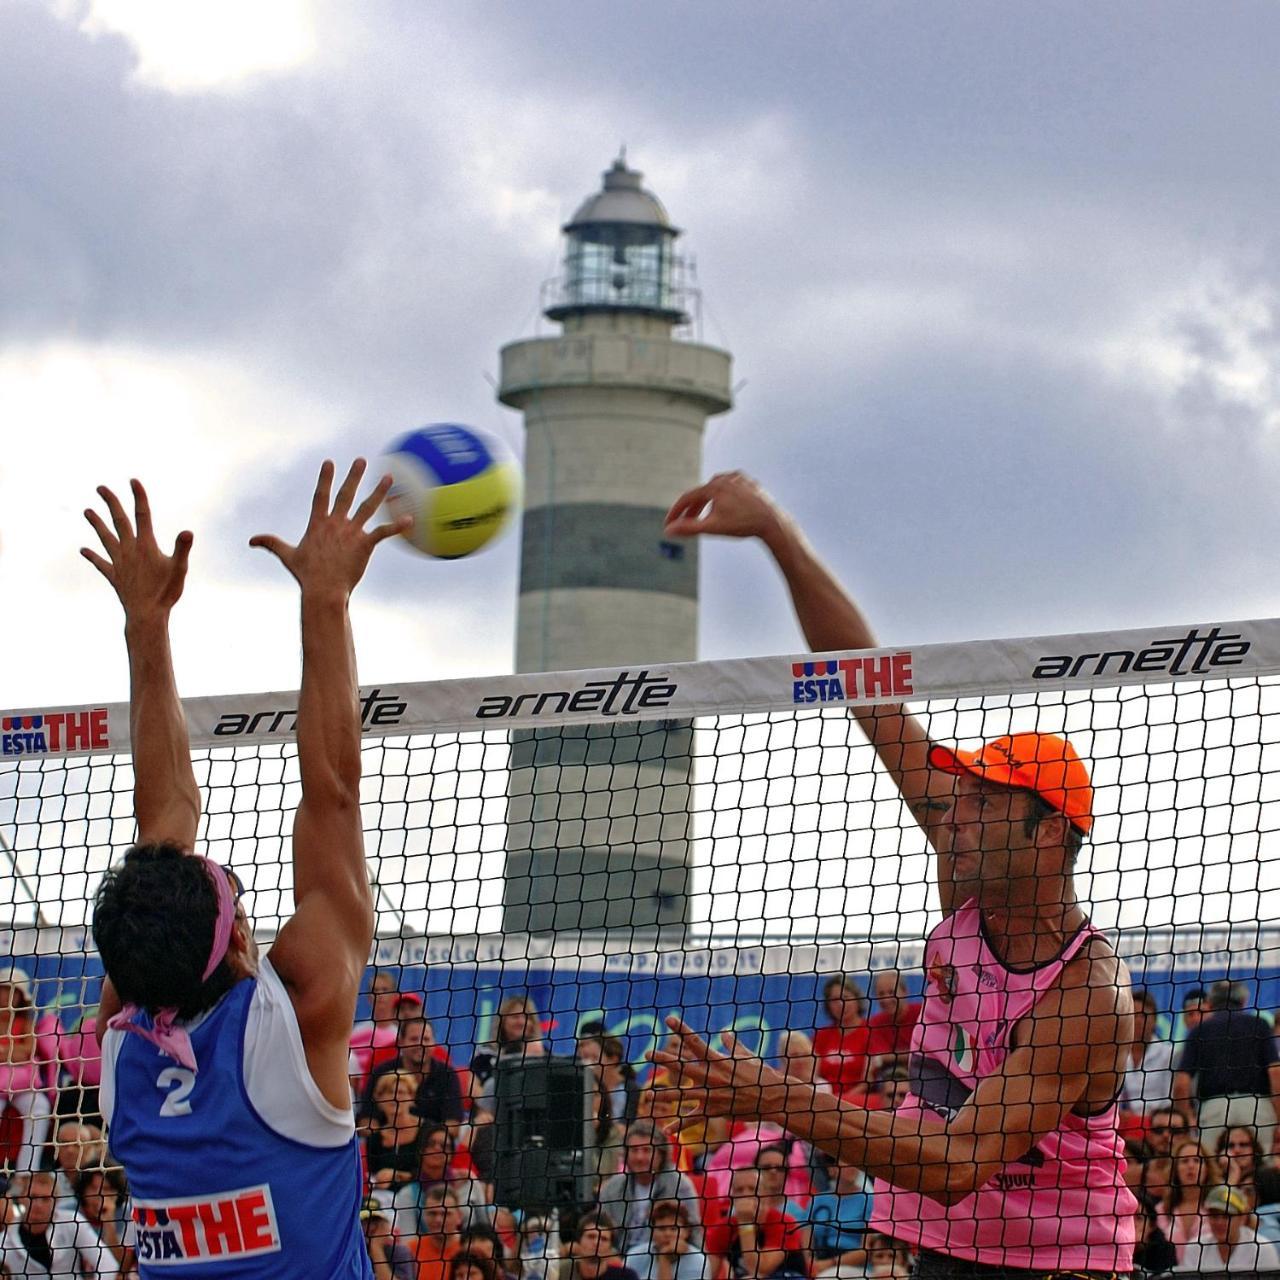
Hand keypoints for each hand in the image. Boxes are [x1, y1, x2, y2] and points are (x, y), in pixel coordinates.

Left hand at [82, 480, 192, 619]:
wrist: (146, 615)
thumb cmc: (165, 592)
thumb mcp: (179, 569)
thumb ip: (182, 549)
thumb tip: (187, 531)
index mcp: (146, 545)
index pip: (143, 514)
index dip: (138, 496)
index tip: (132, 480)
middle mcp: (129, 550)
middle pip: (118, 521)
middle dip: (110, 503)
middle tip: (101, 488)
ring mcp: (119, 562)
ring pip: (105, 538)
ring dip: (96, 523)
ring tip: (86, 511)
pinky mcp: (114, 575)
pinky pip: (101, 563)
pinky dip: (92, 556)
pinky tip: (83, 550)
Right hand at [250, 459, 408, 595]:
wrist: (323, 590)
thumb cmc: (306, 575)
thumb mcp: (287, 556)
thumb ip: (271, 543)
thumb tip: (251, 540)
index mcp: (318, 524)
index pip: (321, 495)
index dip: (325, 478)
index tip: (330, 462)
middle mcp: (336, 524)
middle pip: (346, 494)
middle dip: (353, 476)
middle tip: (361, 460)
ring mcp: (351, 533)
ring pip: (368, 507)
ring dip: (379, 491)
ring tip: (389, 477)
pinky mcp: (365, 545)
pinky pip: (384, 532)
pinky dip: (397, 526)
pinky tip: (410, 518)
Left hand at [648, 1017, 788, 1122]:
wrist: (773, 1098)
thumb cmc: (761, 1074)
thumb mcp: (747, 1056)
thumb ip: (733, 1046)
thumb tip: (725, 1034)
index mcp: (718, 1060)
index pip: (695, 1041)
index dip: (681, 1029)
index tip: (668, 1018)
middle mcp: (711, 1076)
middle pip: (682, 1066)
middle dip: (664, 1060)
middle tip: (648, 1054)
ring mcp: (711, 1095)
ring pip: (682, 1095)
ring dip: (664, 1095)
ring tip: (648, 1095)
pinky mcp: (714, 1111)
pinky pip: (693, 1119)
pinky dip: (679, 1125)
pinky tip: (666, 1130)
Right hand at [664, 472, 786, 541]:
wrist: (772, 522)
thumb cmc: (743, 524)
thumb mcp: (712, 527)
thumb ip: (689, 528)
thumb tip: (668, 531)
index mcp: (713, 486)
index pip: (687, 498)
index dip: (676, 512)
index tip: (668, 524)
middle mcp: (724, 478)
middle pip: (701, 494)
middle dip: (692, 510)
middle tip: (684, 525)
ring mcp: (738, 478)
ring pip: (715, 491)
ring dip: (707, 504)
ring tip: (704, 518)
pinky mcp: (748, 482)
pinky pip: (730, 489)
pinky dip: (722, 499)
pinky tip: (723, 509)